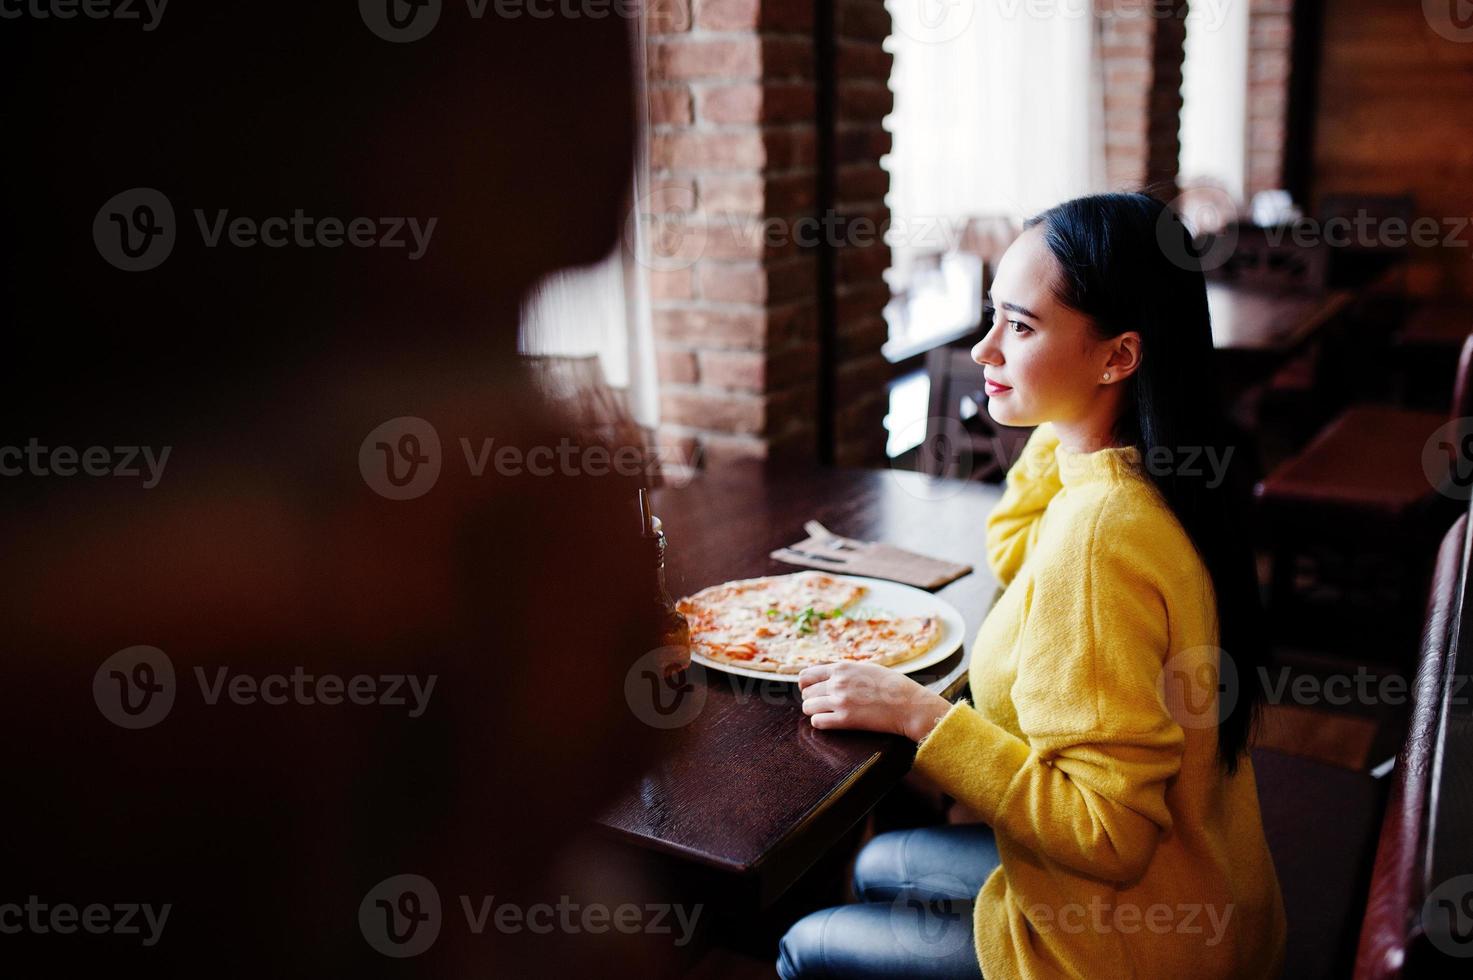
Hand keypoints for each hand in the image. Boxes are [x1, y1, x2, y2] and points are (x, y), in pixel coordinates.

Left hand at [797, 661, 951, 741]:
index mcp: (842, 668)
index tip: (812, 690)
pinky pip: (817, 722)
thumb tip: (826, 675)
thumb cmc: (892, 686)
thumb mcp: (866, 668)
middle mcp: (837, 683)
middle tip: (825, 704)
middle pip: (805, 693)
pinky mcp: (845, 720)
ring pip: (808, 708)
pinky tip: (832, 722)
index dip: (806, 684)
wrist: (909, 704)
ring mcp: (840, 701)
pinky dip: (821, 723)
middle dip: (813, 699)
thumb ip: (845, 671)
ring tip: (829, 713)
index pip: (806, 675)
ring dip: (815, 711)